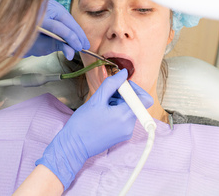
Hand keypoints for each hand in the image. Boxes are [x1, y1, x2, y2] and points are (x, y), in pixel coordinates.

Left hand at [24, 0, 89, 59]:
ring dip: (77, 30)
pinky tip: (78, 35)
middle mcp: (42, 8)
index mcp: (36, 18)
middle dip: (77, 33)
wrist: (17, 34)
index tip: (78, 48)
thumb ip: (58, 46)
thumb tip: (72, 53)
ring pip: (67, 17)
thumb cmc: (27, 41)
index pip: (58, 27)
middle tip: (85, 46)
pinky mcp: (53, 6)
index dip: (71, 38)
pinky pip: (66, 17)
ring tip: (84, 43)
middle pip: (66, 19)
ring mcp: (48, 5)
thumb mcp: (42, 46)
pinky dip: (72, 26)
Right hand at [35, 69, 153, 189]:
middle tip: (106, 96)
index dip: (135, 89)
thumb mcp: (96, 100)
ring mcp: (126, 132)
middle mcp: (129, 126)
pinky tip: (103, 114)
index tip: (120, 87)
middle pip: (136, 103)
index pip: (145, 99)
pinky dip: (117, 112)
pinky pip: (125, 118)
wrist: (74, 146)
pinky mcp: (122, 135)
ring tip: (102, 107)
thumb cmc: (82, 124)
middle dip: (123, 96)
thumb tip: (124, 73)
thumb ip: (112, 84)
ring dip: (118, 103)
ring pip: (129, 110)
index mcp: (124, 116)